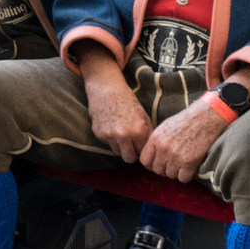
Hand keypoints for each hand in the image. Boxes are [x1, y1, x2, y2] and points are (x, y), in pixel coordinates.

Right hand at [78, 48, 151, 164]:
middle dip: (131, 154)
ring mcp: (110, 135)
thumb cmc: (128, 101)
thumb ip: (147, 134)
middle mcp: (124, 135)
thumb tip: (150, 150)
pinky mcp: (99, 134)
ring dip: (120, 146)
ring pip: (117, 152)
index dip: (142, 149)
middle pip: (129, 159)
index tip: (140, 146)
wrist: (106, 89)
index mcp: (139, 130)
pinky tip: (111, 126)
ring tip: (120, 132)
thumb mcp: (143, 116)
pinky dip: (110, 138)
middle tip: (131, 146)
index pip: (143, 153)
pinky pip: (107, 144)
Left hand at [139, 97, 228, 181]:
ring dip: (176, 171)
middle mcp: (164, 148)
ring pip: (170, 175)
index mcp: (155, 139)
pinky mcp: (190, 162)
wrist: (205, 119)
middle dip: (164, 169)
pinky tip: (189, 166)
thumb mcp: (164, 127)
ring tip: (182, 161)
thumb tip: (150, 157)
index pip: (145, 161)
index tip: (158, 163)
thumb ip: (155, 142)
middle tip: (173, 163)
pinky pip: (182, 178)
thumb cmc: (185, 122)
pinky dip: (186, 175)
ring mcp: (176, 156)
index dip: (151, 164)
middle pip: (157, 170)